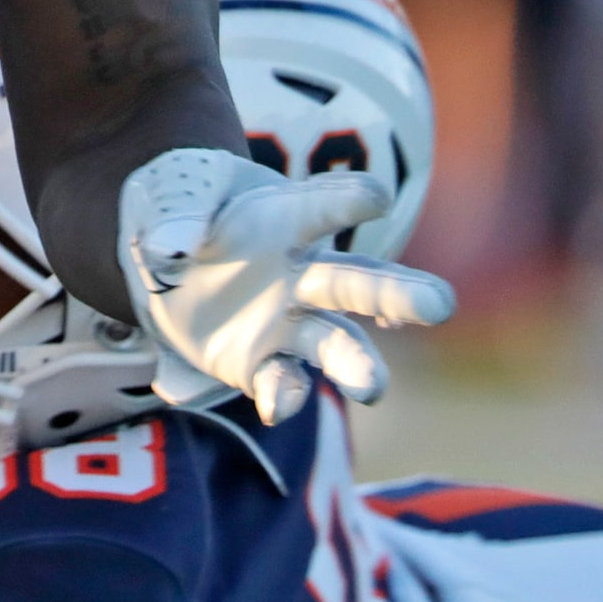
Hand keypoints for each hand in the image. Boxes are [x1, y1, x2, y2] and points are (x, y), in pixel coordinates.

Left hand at [121, 148, 454, 424]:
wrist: (162, 258)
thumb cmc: (184, 207)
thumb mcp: (174, 193)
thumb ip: (178, 215)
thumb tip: (173, 248)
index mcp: (284, 216)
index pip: (321, 206)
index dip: (347, 199)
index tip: (377, 197)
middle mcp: (301, 271)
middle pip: (355, 282)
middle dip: (397, 293)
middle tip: (440, 304)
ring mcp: (287, 320)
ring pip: (335, 343)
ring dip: (357, 366)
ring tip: (372, 388)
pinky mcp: (261, 362)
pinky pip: (279, 381)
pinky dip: (281, 395)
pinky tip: (275, 408)